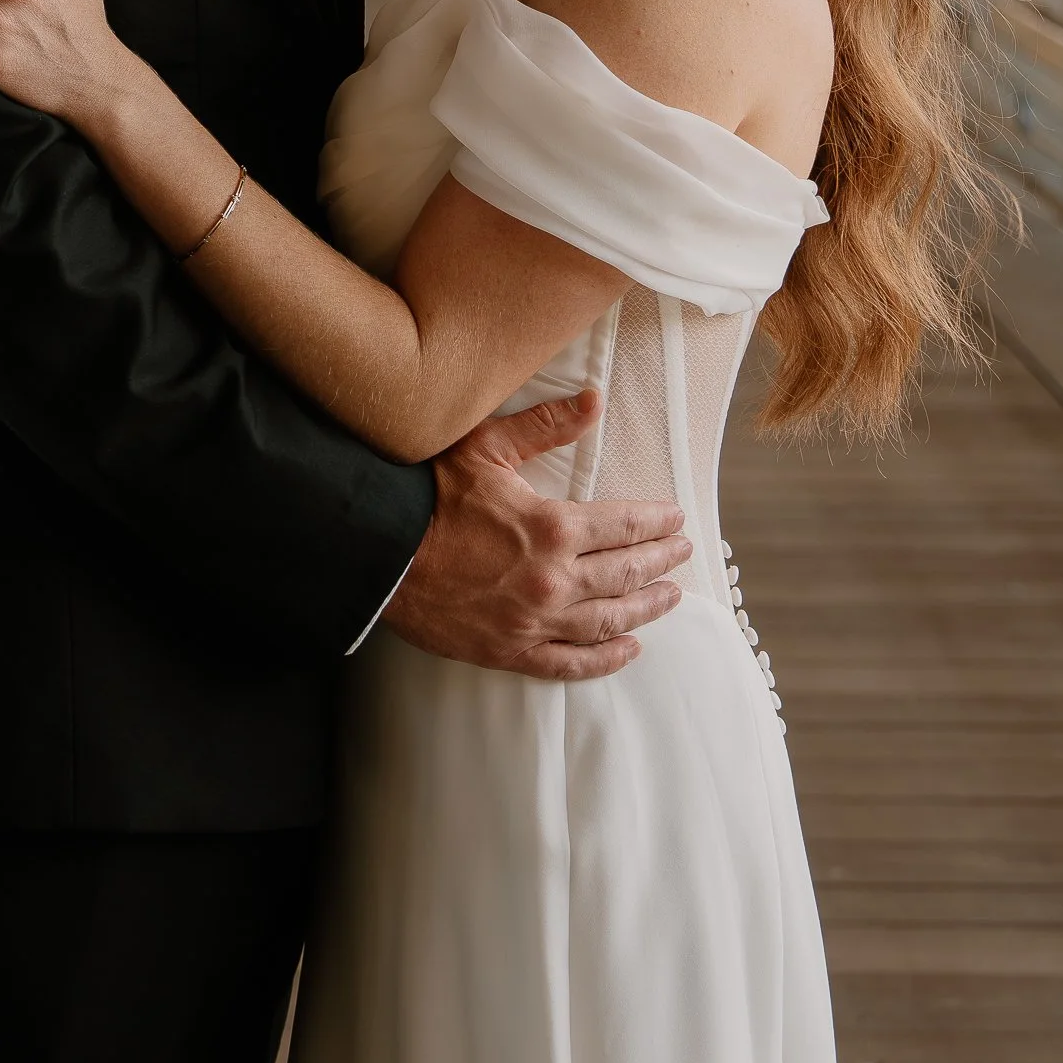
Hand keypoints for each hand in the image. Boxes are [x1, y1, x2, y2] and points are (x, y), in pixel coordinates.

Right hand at [384, 391, 688, 681]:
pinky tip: (628, 650)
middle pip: (626, 573)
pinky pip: (571, 664)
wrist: (378, 553)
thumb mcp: (485, 446)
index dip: (657, 522)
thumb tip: (594, 399)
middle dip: (661, 562)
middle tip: (683, 553)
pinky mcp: (511, 652)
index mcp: (552, 527)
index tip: (677, 519)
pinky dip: (605, 660)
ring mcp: (534, 622)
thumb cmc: (428, 495)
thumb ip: (545, 425)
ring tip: (670, 598)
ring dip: (646, 609)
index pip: (625, 525)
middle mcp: (554, 580)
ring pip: (609, 621)